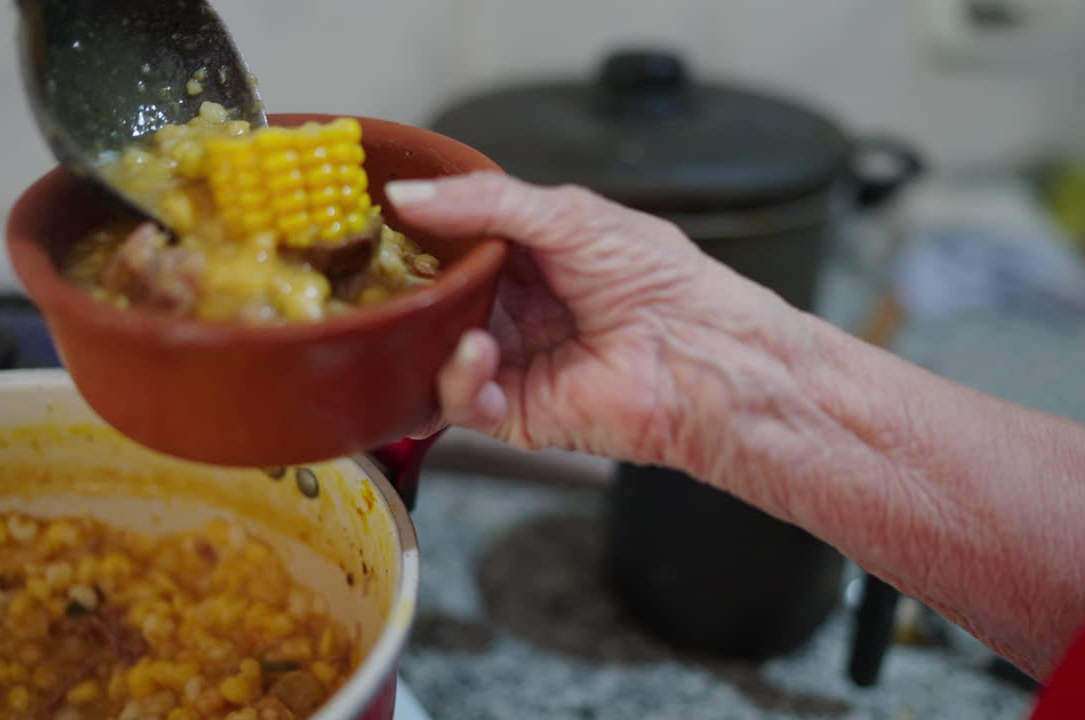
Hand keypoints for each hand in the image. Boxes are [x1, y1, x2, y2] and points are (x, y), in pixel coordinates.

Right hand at [385, 172, 764, 466]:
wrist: (707, 353)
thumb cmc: (663, 282)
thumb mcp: (570, 215)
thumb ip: (487, 202)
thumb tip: (410, 196)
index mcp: (525, 258)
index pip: (449, 244)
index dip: (415, 233)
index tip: (377, 216)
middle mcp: (512, 310)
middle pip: (433, 299)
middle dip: (408, 287)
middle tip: (382, 267)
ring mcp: (509, 361)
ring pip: (434, 350)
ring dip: (427, 332)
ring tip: (437, 311)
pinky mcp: (514, 411)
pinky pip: (459, 400)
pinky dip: (458, 377)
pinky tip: (476, 352)